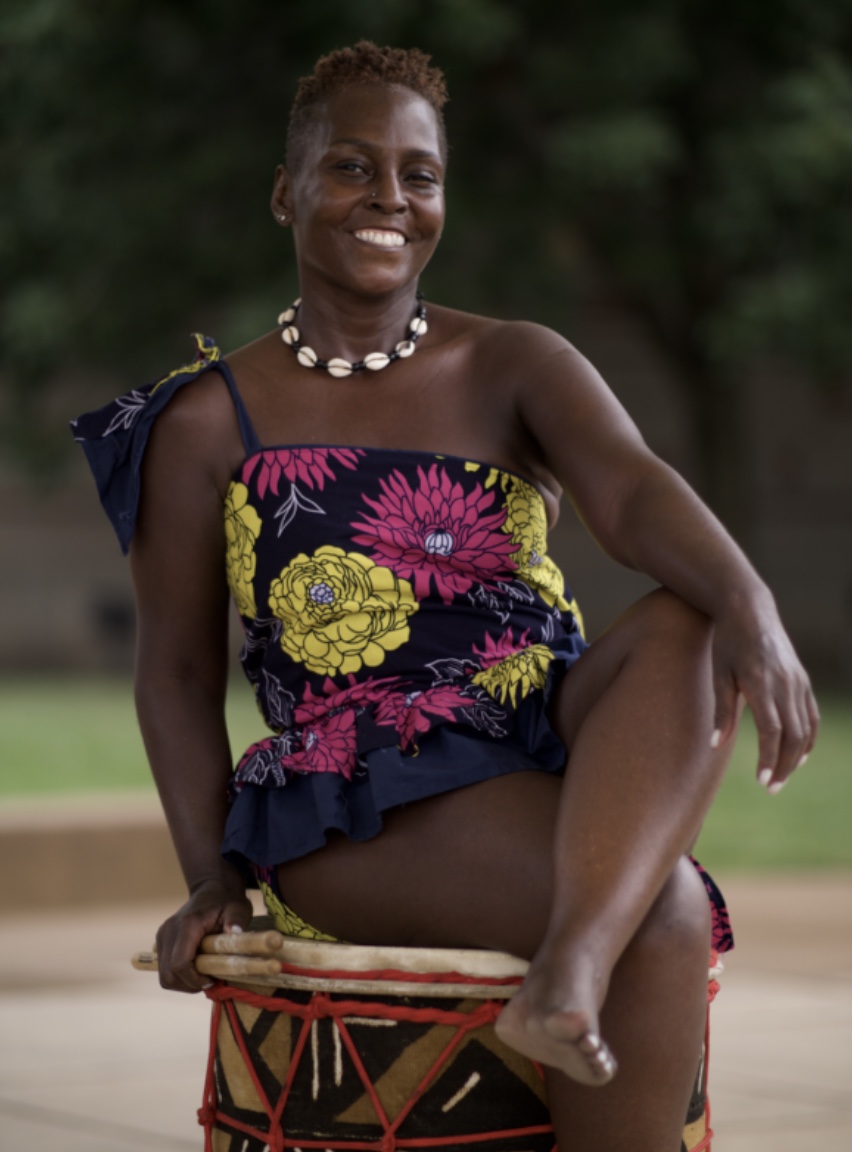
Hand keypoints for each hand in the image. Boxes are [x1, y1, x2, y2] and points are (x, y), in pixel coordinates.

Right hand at [155, 876, 252, 992]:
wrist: (211, 888)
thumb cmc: (226, 900)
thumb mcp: (237, 908)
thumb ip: (236, 919)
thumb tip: (235, 931)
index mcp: (187, 925)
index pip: (180, 963)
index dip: (194, 979)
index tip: (212, 980)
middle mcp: (169, 931)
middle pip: (169, 974)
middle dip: (189, 985)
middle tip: (209, 982)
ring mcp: (163, 936)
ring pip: (164, 975)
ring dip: (183, 983)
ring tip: (203, 977)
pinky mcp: (162, 941)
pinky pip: (165, 968)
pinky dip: (178, 977)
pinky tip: (196, 970)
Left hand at [710, 594, 818, 791]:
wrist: (749, 610)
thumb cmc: (727, 643)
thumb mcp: (718, 674)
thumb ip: (721, 711)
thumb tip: (715, 746)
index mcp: (761, 683)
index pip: (772, 731)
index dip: (770, 759)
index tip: (763, 781)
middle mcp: (785, 684)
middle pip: (793, 735)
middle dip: (784, 766)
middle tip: (771, 788)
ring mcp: (798, 682)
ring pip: (805, 728)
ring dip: (796, 757)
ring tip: (781, 777)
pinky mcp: (803, 680)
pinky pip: (812, 716)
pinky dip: (809, 738)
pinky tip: (799, 755)